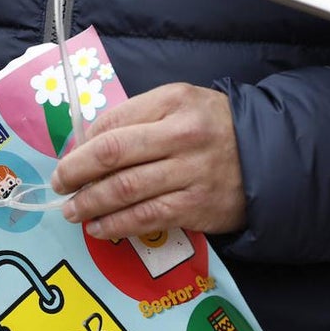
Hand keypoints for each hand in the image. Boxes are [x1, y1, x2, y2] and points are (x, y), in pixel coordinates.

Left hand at [50, 83, 245, 240]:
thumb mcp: (180, 106)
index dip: (83, 145)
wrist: (270, 157)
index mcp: (173, 101)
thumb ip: (138, 118)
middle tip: (59, 184)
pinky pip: (147, 217)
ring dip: (91, 203)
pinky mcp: (196, 206)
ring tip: (72, 210)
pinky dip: (117, 225)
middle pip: (113, 154)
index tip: (68, 160)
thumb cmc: (214, 130)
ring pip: (126, 190)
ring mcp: (190, 172)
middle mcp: (182, 134)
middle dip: (76, 172)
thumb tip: (87, 144)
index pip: (114, 123)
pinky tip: (100, 229)